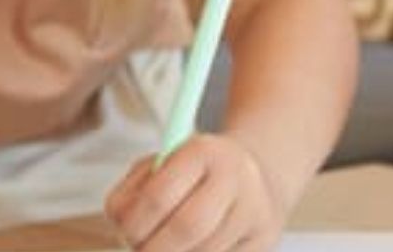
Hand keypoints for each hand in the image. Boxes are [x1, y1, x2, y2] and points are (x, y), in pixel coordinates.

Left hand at [105, 134, 282, 251]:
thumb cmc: (192, 176)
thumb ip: (131, 197)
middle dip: (155, 250)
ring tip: (172, 247)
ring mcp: (256, 208)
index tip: (127, 236)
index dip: (133, 227)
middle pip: (187, 229)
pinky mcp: (266, 238)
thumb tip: (126, 238)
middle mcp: (236, 175)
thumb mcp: (158, 169)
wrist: (255, 176)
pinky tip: (196, 248)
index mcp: (203, 150)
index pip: (158, 197)